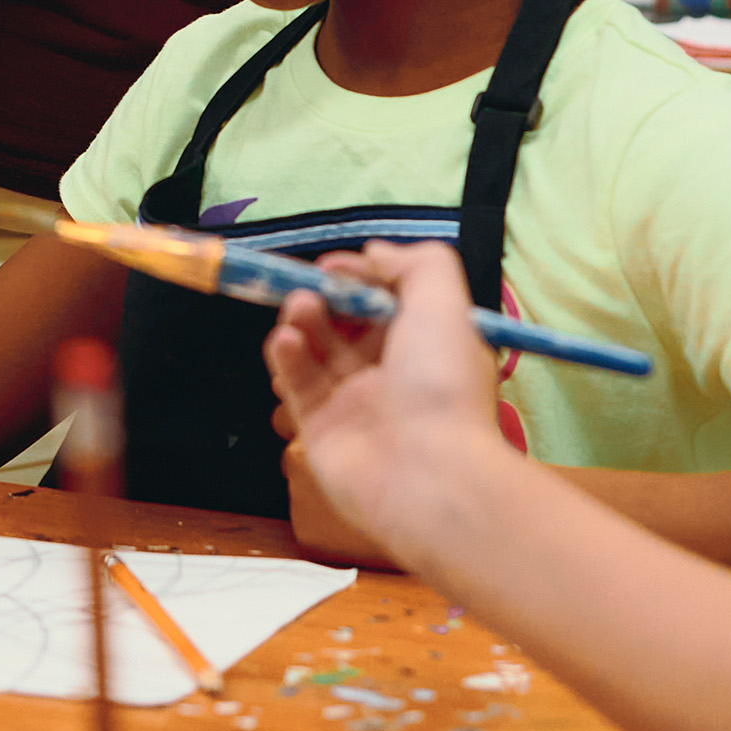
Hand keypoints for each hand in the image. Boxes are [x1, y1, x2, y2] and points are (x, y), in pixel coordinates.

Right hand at [263, 241, 504, 564]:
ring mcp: (354, 402)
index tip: (333, 266)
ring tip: (300, 313)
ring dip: (302, 320)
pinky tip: (286, 343)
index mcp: (427, 345)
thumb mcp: (445, 302)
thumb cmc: (441, 384)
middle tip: (311, 290)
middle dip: (325, 296)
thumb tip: (375, 253)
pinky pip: (296, 383)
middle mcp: (392, 373)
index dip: (359, 277)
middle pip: (346, 321)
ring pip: (316, 347)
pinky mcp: (320, 428)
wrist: (428, 477)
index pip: (385, 300)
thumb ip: (415, 262)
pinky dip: (286, 356)